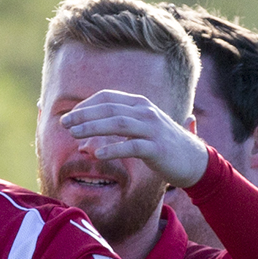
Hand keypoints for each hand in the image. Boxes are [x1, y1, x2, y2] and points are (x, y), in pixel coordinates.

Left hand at [61, 90, 210, 187]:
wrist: (194, 161)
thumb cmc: (163, 146)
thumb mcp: (141, 131)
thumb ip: (117, 131)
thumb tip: (87, 143)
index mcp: (140, 104)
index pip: (108, 97)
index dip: (86, 105)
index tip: (70, 115)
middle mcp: (145, 112)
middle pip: (109, 109)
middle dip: (84, 115)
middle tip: (64, 123)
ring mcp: (152, 129)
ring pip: (118, 124)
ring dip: (93, 128)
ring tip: (73, 135)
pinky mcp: (157, 149)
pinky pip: (131, 147)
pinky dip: (113, 149)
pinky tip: (96, 154)